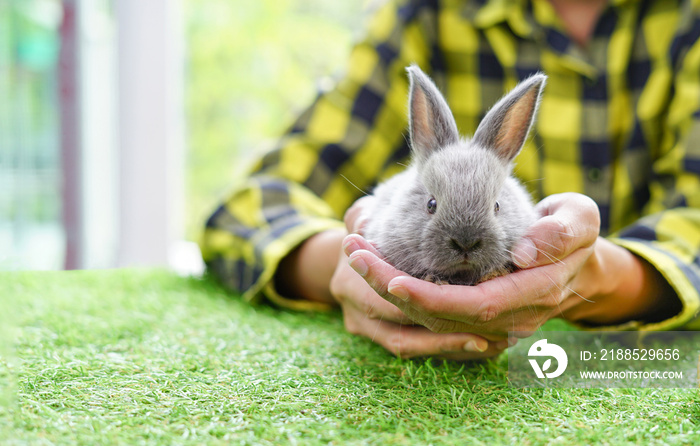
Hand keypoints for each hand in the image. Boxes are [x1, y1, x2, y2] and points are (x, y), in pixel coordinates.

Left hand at [344, 193, 675, 338]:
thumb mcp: (580, 219)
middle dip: (393, 291)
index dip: (431, 299)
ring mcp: (493, 326)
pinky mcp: (477, 321)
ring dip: (388, 293)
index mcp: (534, 294)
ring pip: (431, 322)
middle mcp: (510, 319)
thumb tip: (526, 252)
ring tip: (355, 255)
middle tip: (354, 255)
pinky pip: (433, 319)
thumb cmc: (573, 233)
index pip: (475, 307)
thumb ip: (563, 231)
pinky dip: (401, 298)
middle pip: (443, 318)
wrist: (579, 266)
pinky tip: (374, 271)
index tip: (391, 279)